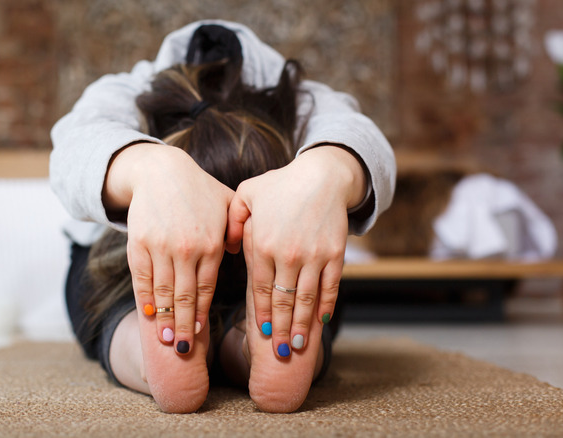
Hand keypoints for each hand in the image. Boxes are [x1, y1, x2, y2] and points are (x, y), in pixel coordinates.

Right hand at [104, 143, 233, 354]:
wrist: (160, 170)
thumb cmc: (199, 190)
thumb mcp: (227, 205)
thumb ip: (239, 229)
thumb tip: (245, 253)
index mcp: (211, 243)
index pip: (206, 287)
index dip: (202, 313)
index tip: (199, 332)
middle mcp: (186, 248)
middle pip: (185, 296)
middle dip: (184, 325)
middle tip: (182, 348)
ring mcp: (160, 246)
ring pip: (163, 291)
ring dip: (164, 318)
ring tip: (166, 339)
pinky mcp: (139, 243)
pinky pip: (142, 277)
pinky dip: (145, 298)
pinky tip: (149, 314)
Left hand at [226, 145, 365, 357]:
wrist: (322, 175)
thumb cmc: (281, 184)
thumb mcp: (247, 194)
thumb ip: (232, 220)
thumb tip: (226, 247)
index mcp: (263, 244)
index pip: (261, 288)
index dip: (262, 313)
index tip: (262, 333)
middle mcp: (288, 254)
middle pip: (284, 301)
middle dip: (282, 329)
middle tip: (280, 352)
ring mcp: (314, 256)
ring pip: (307, 299)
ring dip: (304, 325)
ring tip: (300, 346)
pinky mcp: (335, 254)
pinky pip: (331, 287)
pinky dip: (327, 306)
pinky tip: (322, 322)